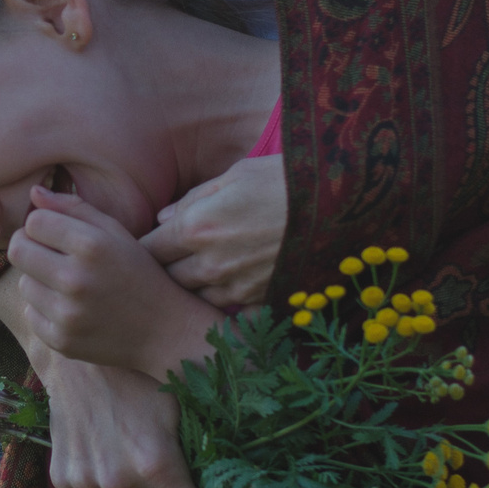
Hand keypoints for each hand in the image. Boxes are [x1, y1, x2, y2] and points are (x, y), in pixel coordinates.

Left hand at [9, 184, 222, 380]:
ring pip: (23, 283)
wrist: (165, 331)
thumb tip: (33, 192)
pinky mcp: (61, 341)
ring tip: (69, 284)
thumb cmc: (140, 274)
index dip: (42, 224)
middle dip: (30, 247)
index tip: (55, 233)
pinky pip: (30, 314)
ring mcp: (67, 314)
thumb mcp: (117, 233)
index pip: (33, 221)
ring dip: (39, 280)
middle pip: (18, 250)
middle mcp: (76, 280)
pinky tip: (72, 308)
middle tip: (49, 254)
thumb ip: (74, 208)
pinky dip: (45, 310)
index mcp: (91, 246)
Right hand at [31, 348, 205, 487]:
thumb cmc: (139, 376)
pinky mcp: (64, 481)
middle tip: (180, 479)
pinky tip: (111, 455)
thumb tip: (244, 483)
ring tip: (140, 461)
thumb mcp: (184, 405)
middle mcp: (119, 483)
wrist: (76, 361)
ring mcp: (87, 485)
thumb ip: (210, 449)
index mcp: (156, 465)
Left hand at [143, 153, 285, 309]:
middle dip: (165, 271)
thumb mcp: (235, 175)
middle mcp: (211, 264)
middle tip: (171, 261)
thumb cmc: (286, 179)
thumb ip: (193, 200)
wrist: (342, 203)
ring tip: (206, 273)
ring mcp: (238, 288)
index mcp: (196, 227)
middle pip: (167, 280)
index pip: (149, 250)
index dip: (146, 248)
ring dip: (196, 288)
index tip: (149, 245)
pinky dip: (228, 304)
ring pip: (197, 299)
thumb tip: (164, 217)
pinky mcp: (265, 301)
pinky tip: (236, 290)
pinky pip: (232, 312)